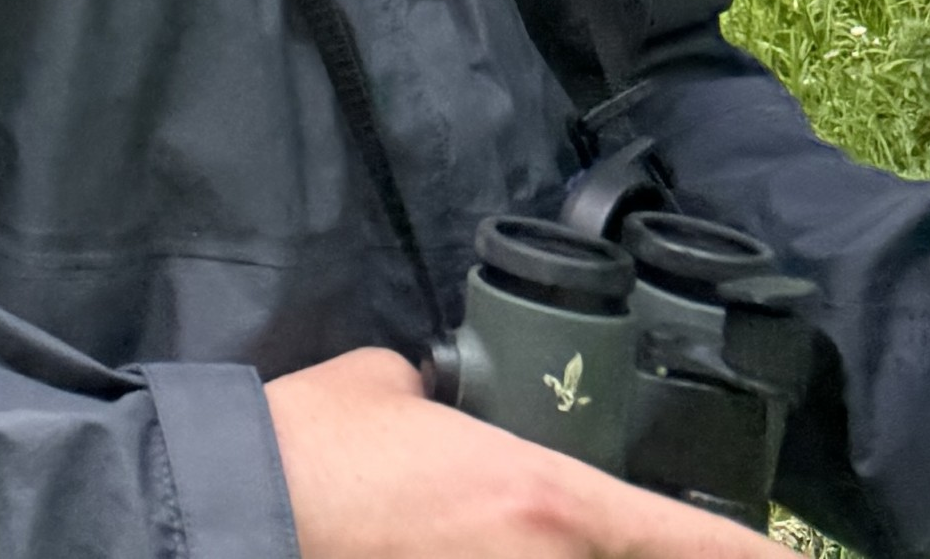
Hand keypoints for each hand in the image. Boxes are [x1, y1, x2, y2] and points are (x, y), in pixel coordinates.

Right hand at [266, 348, 770, 557]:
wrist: (244, 508)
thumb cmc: (316, 441)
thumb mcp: (394, 386)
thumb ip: (441, 391)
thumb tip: (443, 397)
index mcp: (544, 495)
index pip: (685, 541)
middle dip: (642, 551)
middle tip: (631, 532)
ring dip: (580, 557)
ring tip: (528, 532)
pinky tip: (484, 547)